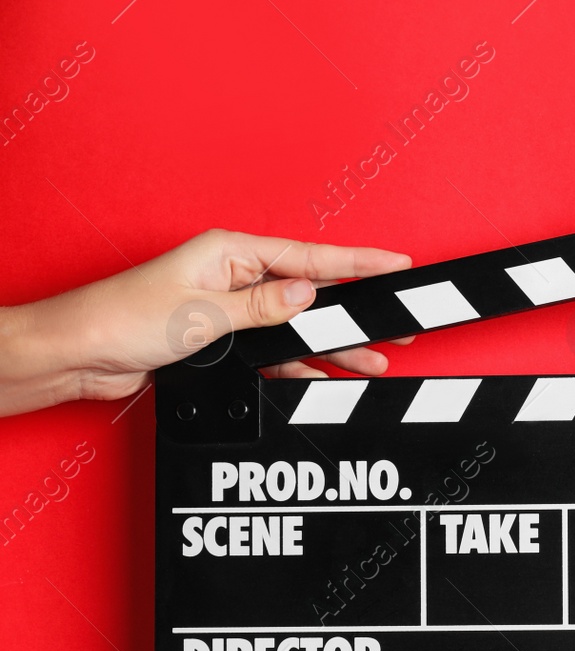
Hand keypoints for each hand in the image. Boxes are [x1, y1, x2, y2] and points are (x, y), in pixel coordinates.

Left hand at [0, 230, 413, 416]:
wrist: (79, 355)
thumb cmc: (122, 319)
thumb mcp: (203, 312)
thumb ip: (262, 307)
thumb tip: (309, 295)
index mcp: (230, 252)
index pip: (310, 256)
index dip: (358, 261)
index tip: (397, 263)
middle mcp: (233, 277)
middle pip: (312, 293)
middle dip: (356, 311)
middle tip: (398, 323)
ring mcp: (230, 309)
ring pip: (298, 327)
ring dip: (333, 346)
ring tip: (373, 360)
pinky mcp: (223, 340)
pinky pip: (275, 351)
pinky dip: (299, 365)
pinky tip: (324, 377)